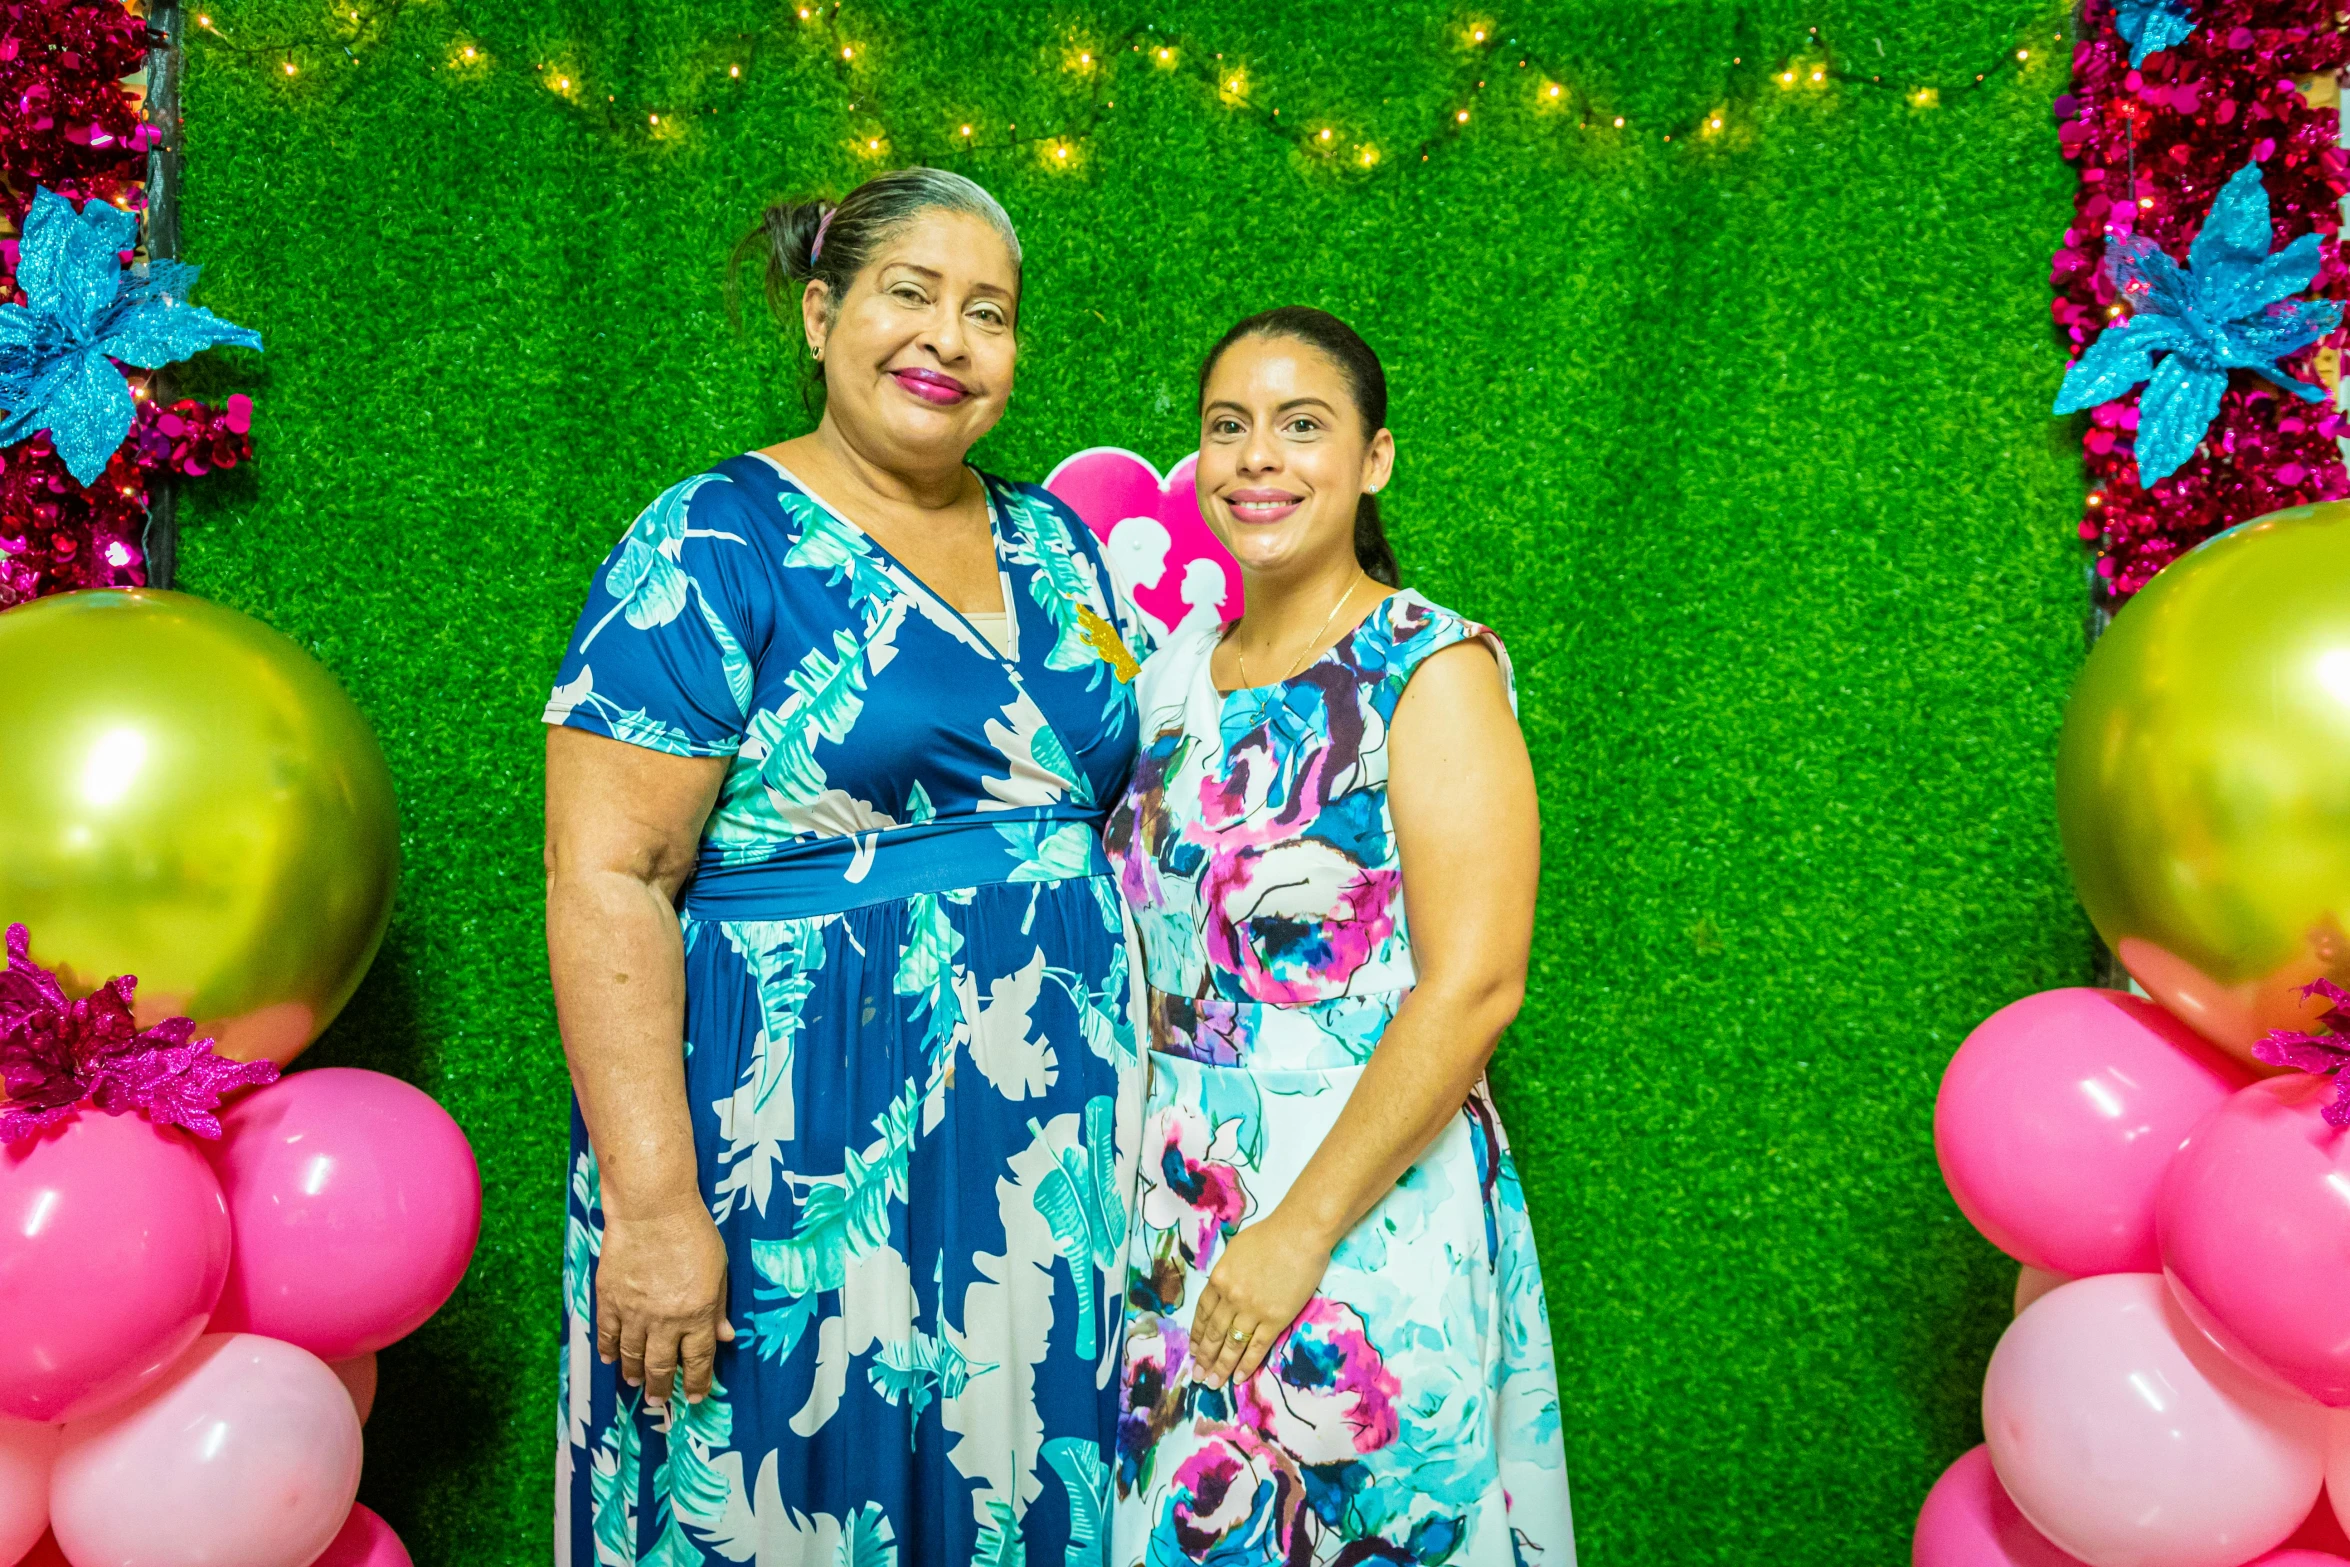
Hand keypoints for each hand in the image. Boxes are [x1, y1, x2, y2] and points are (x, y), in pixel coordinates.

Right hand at [596, 1206, 734, 1407]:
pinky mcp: (610, 1300)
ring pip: (632, 1355)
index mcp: (698, 1313)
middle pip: (661, 1366)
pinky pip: (607, 1334)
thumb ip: (720, 1307)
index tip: (695, 1397)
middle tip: (660, 1400)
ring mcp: (635, 1312)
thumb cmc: (692, 1233)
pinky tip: (611, 1359)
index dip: (697, 1382)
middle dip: (662, 1388)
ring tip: (637, 1384)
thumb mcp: (719, 1269)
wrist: (651, 1209)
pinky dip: (608, 1350)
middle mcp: (666, 1320)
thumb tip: (726, 1337)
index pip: (698, 1360)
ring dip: (635, 1374)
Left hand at [1188, 1214, 1334, 1390]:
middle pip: (1213, 1334)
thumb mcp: (1236, 1251)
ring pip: (1232, 1345)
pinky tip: (1238, 1378)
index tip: (1194, 1350)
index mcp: (1218, 1280)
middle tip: (1198, 1375)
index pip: (1202, 1314)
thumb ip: (1227, 1275)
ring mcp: (1252, 1311)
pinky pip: (1257, 1347)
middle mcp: (1231, 1299)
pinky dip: (1246, 1365)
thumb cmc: (1270, 1235)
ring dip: (1221, 1366)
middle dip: (1204, 1357)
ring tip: (1213, 1383)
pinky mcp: (1275, 1320)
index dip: (1197, 1335)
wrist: (1300, 1235)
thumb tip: (1224, 1291)